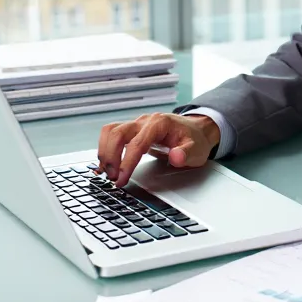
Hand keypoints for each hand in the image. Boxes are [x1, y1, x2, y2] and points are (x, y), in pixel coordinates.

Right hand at [96, 112, 221, 186]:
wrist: (196, 129)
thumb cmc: (195, 139)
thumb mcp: (197, 149)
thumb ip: (186, 153)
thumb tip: (176, 157)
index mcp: (159, 124)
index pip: (137, 143)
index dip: (127, 163)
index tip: (121, 179)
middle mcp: (144, 121)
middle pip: (117, 133)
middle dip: (111, 156)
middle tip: (112, 177)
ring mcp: (136, 124)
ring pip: (110, 131)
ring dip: (105, 151)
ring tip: (107, 172)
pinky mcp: (132, 131)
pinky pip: (112, 135)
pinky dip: (105, 148)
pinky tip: (105, 164)